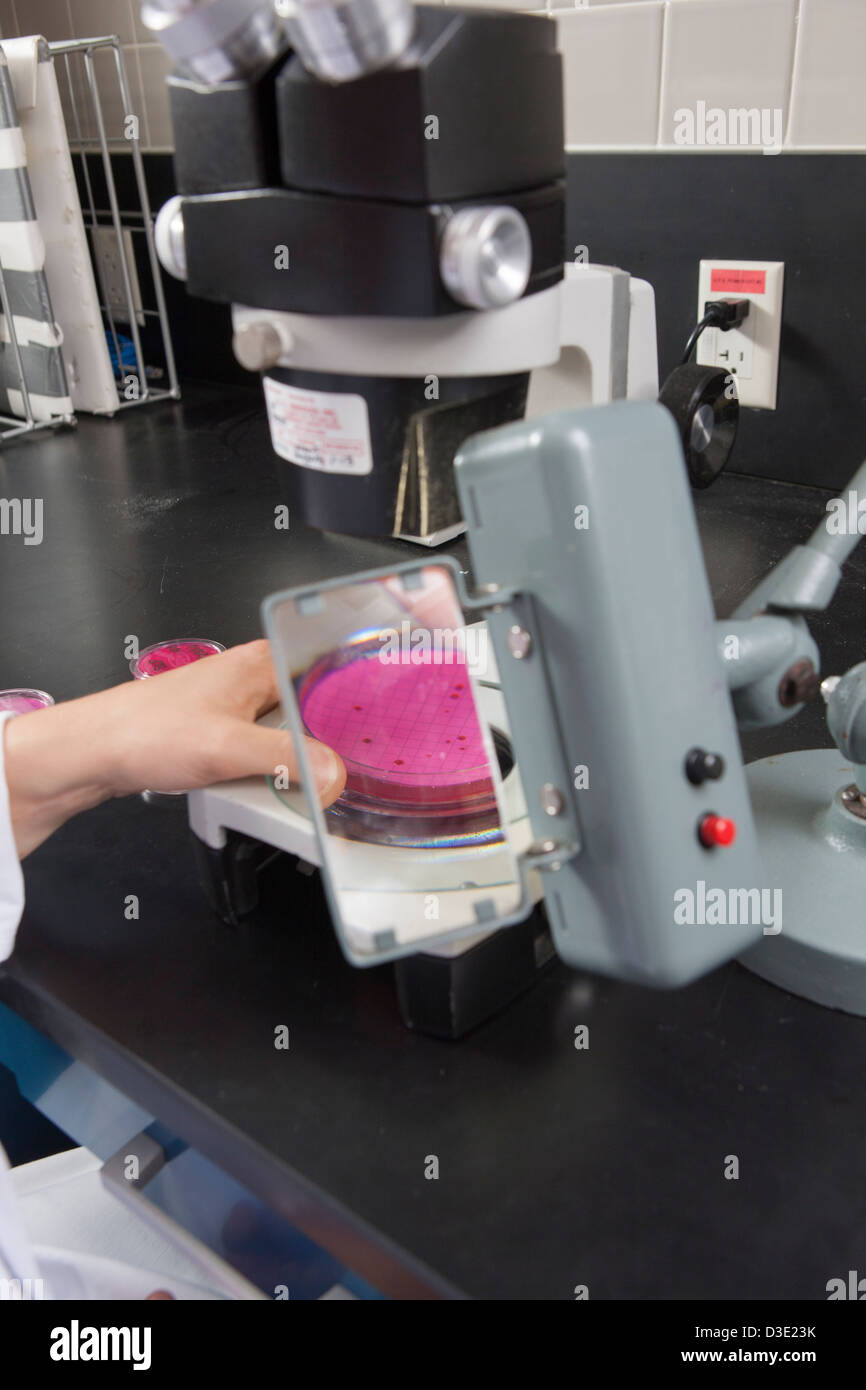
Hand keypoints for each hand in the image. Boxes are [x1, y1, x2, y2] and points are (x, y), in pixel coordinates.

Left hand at [3, 640, 345, 857]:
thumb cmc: (144, 732)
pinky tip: (275, 787)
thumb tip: (335, 774)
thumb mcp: (228, 748)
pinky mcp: (227, 731)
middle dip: (334, 739)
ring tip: (310, 783)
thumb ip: (288, 760)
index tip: (378, 729)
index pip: (331, 668)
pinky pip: (269, 750)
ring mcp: (241, 704)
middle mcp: (255, 677)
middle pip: (318, 706)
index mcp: (263, 662)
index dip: (359, 697)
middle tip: (348, 769)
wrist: (94, 753)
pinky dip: (276, 770)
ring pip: (295, 732)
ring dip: (302, 760)